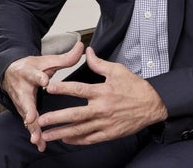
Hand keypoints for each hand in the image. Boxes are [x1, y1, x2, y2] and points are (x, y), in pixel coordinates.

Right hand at [1, 40, 83, 151]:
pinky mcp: (23, 111)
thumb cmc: (32, 67)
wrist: (11, 73)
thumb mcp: (47, 61)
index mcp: (29, 72)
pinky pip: (29, 123)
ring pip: (26, 116)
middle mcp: (23, 88)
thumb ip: (65, 57)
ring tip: (37, 138)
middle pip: (25, 100)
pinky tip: (40, 144)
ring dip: (32, 127)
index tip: (45, 81)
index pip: (34, 74)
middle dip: (28, 110)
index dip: (39, 78)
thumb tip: (82, 46)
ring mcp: (21, 102)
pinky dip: (34, 133)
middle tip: (31, 118)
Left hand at [37, 47, 167, 144]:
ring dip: (61, 133)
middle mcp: (102, 109)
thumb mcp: (117, 70)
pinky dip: (77, 140)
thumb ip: (99, 63)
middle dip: (56, 118)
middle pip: (74, 115)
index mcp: (102, 91)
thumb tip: (87, 52)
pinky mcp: (109, 133)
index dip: (62, 88)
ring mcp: (105, 123)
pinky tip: (65, 139)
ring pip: (79, 130)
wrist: (152, 105)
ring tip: (46, 135)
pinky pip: (90, 139)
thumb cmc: (135, 87)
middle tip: (40, 120)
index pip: (78, 89)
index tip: (49, 88)